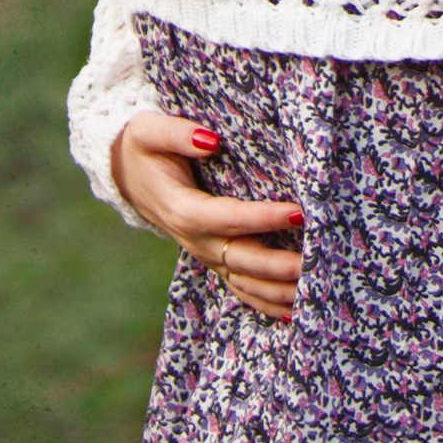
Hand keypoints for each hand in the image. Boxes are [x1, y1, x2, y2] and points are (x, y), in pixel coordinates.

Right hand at [111, 109, 305, 324]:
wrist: (126, 174)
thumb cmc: (143, 148)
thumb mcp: (150, 131)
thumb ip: (178, 134)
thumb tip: (212, 141)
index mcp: (182, 209)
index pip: (228, 217)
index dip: (262, 218)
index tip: (298, 212)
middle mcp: (195, 239)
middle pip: (241, 258)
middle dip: (278, 264)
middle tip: (316, 259)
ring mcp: (204, 253)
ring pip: (243, 281)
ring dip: (277, 290)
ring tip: (313, 289)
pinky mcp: (212, 258)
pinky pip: (239, 287)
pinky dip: (264, 302)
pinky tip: (293, 311)